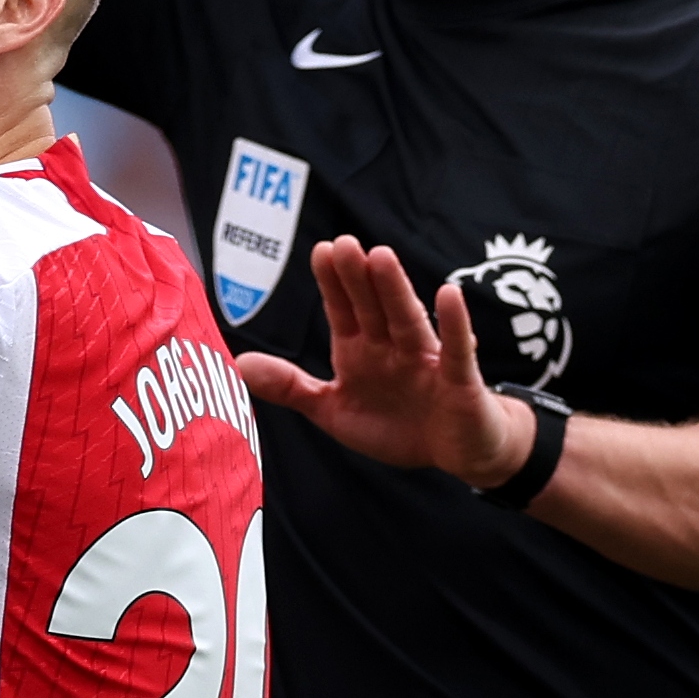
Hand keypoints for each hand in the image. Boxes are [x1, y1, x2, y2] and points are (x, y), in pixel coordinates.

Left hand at [236, 236, 534, 486]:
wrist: (458, 453)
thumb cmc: (397, 426)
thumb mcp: (334, 411)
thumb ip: (292, 388)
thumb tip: (240, 364)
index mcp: (361, 350)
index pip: (343, 310)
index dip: (333, 283)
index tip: (321, 250)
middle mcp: (392, 347)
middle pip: (372, 307)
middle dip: (357, 278)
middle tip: (343, 244)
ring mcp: (426, 361)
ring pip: (407, 320)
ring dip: (394, 290)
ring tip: (380, 256)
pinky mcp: (458, 380)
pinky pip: (456, 350)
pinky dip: (454, 324)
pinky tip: (449, 294)